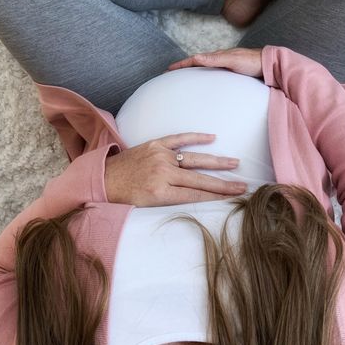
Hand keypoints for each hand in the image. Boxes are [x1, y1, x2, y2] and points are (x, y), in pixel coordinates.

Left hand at [104, 132, 247, 206]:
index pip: (195, 195)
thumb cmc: (123, 198)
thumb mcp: (146, 207)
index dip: (216, 197)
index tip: (234, 198)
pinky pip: (179, 138)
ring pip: (194, 159)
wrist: (101, 179)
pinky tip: (212, 137)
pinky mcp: (156, 143)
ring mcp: (160, 155)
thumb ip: (171, 201)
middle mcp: (163, 172)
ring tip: (235, 163)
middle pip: (200, 179)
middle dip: (223, 184)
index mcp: (160, 192)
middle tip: (242, 185)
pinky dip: (195, 137)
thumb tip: (197, 199)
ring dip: (216, 162)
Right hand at [166, 46, 262, 78]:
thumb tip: (196, 57)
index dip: (181, 64)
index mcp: (218, 56)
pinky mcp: (232, 73)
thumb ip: (215, 58)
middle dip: (184, 67)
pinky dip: (206, 77)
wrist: (269, 65)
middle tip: (172, 73)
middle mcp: (221, 60)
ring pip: (206, 69)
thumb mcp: (232, 59)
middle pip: (198, 63)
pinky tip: (207, 84)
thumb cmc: (252, 61)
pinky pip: (214, 74)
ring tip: (185, 78)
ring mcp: (226, 66)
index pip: (195, 59)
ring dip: (194, 72)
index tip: (168, 69)